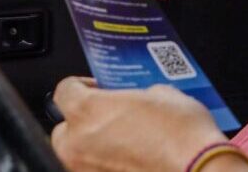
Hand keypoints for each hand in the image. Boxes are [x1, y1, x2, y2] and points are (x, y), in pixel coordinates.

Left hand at [51, 77, 238, 171]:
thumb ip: (139, 95)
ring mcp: (87, 171)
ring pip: (78, 155)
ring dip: (94, 146)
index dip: (81, 85)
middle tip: (111, 115)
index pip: (65, 90)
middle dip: (83, 122)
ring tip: (125, 141)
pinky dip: (108, 165)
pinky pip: (96, 170)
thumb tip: (139, 100)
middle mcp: (79, 144)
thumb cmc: (182, 135)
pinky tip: (133, 160)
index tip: (97, 86)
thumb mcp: (164, 94)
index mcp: (88, 110)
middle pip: (65, 128)